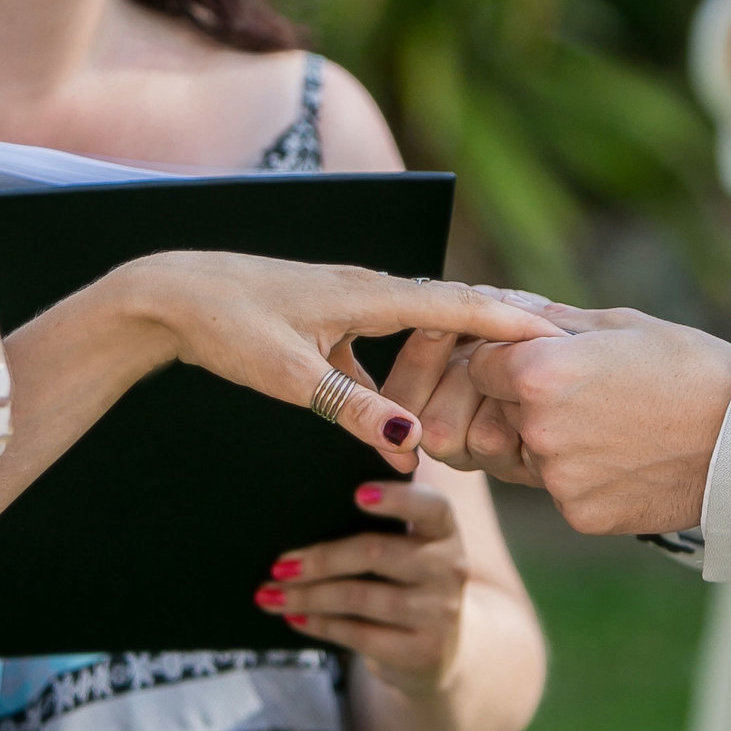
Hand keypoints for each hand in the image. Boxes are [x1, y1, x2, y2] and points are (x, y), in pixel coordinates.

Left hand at [120, 256, 561, 469]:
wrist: (169, 294)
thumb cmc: (227, 326)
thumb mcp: (290, 377)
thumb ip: (352, 408)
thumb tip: (411, 440)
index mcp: (366, 295)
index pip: (458, 305)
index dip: (510, 320)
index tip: (560, 332)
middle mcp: (366, 290)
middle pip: (451, 310)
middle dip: (501, 330)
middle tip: (554, 353)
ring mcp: (347, 303)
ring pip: (419, 327)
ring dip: (458, 349)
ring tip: (502, 377)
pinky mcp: (327, 320)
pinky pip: (388, 342)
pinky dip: (412, 366)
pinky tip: (412, 406)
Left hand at [256, 479, 468, 688]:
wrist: (437, 652)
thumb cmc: (405, 587)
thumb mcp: (409, 555)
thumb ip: (379, 536)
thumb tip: (301, 537)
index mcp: (445, 532)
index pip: (432, 506)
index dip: (397, 498)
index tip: (357, 495)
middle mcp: (450, 568)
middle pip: (376, 553)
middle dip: (321, 559)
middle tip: (280, 565)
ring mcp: (440, 613)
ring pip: (360, 597)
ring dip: (308, 596)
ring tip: (272, 595)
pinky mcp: (422, 651)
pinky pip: (359, 634)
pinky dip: (320, 624)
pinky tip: (295, 617)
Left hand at [460, 306, 730, 534]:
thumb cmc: (689, 368)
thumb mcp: (619, 325)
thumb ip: (550, 320)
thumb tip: (503, 306)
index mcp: (539, 373)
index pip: (480, 363)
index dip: (506, 358)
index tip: (538, 359)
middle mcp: (538, 429)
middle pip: (497, 411)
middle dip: (523, 401)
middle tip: (583, 394)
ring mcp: (558, 478)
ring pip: (527, 453)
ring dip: (551, 440)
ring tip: (611, 425)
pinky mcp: (581, 514)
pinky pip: (560, 489)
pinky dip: (583, 474)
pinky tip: (626, 456)